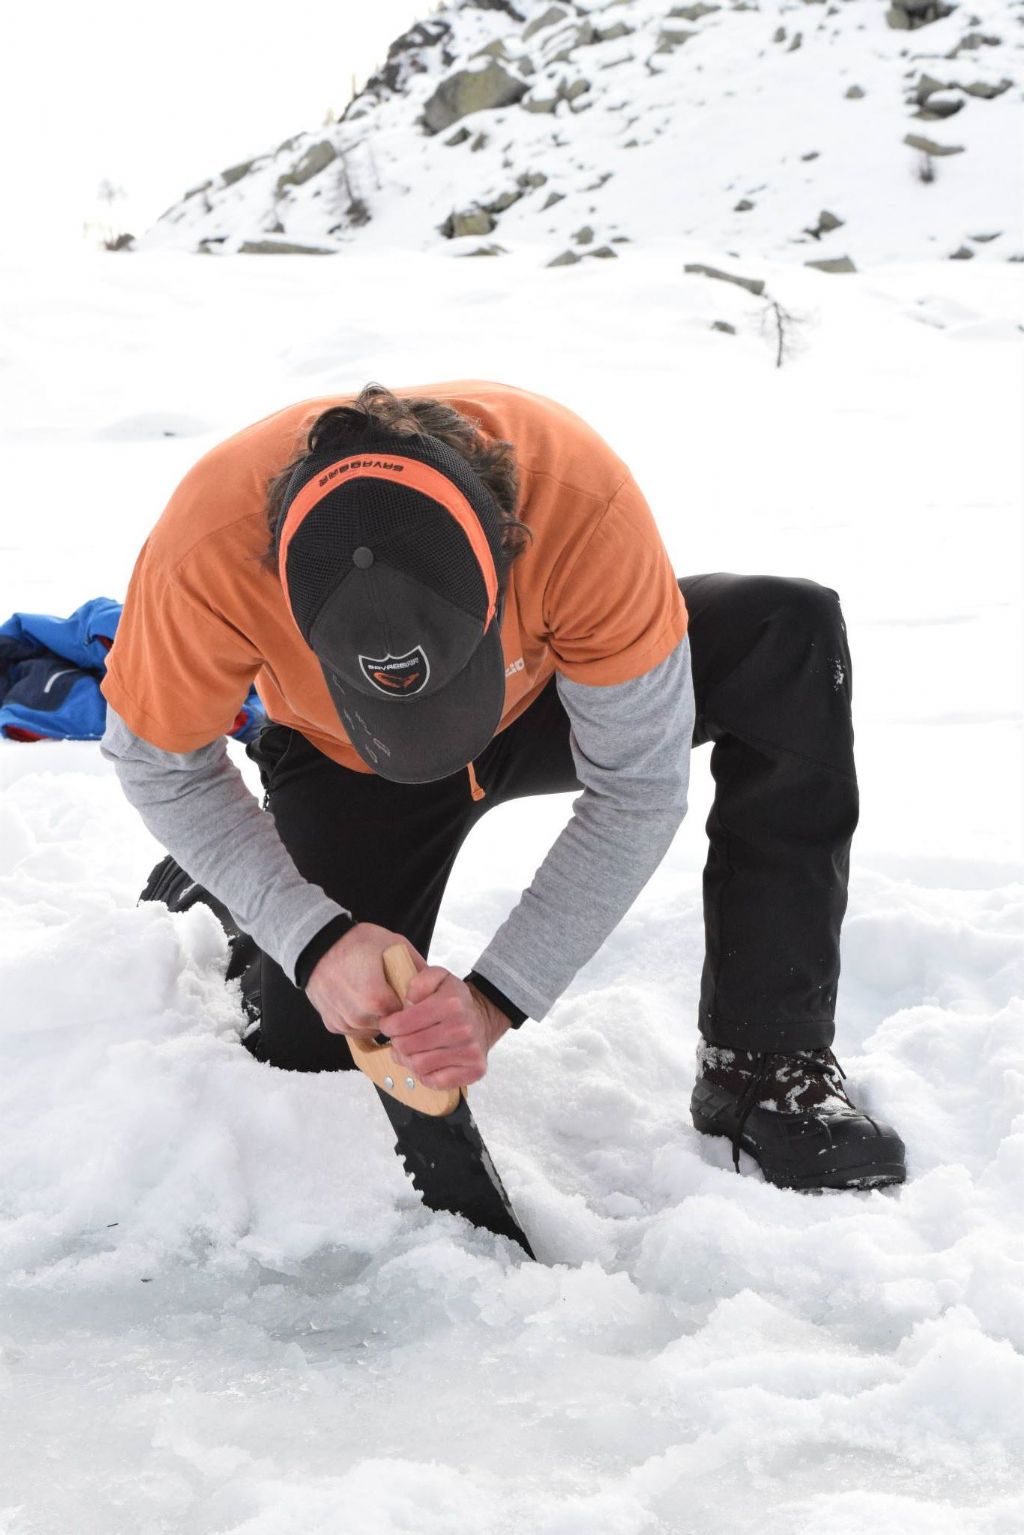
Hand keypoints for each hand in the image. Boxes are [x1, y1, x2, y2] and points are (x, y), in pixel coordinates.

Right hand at [305, 922, 425, 1038]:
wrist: (317, 944)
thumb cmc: (356, 941)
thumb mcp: (394, 944)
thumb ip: (417, 967)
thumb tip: (436, 984)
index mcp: (376, 999)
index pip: (406, 1015)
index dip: (409, 1004)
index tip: (407, 993)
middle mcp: (358, 1017)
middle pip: (389, 1024)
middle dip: (393, 1012)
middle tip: (388, 990)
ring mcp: (343, 1022)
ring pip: (371, 1030)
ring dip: (376, 1017)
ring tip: (372, 993)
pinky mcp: (331, 1024)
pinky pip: (353, 1030)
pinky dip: (358, 1019)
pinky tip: (357, 999)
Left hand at [384, 967, 511, 1088]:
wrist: (483, 1019)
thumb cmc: (454, 1001)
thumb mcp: (438, 978)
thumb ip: (420, 981)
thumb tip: (408, 1001)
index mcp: (451, 1004)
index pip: (402, 1023)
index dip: (389, 1025)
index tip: (389, 1025)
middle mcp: (462, 1028)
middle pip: (407, 1046)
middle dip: (397, 1043)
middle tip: (399, 1039)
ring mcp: (470, 1051)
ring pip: (418, 1066)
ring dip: (408, 1060)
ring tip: (411, 1051)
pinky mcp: (474, 1070)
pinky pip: (436, 1082)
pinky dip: (425, 1075)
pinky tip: (427, 1063)